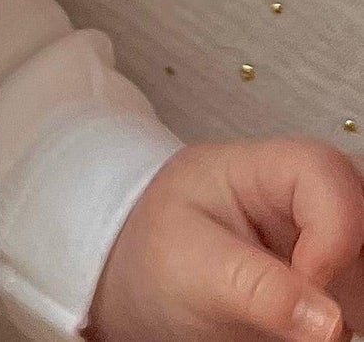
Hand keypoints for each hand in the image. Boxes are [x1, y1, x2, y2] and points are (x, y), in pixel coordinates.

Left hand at [86, 137, 363, 341]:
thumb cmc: (158, 261)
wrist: (150, 291)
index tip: (309, 284)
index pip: (321, 172)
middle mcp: (302, 194)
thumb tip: (331, 324)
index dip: (333, 231)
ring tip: (341, 311)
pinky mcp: (342, 275)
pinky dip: (361, 300)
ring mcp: (327, 234)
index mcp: (255, 169)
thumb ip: (257, 289)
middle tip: (342, 307)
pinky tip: (343, 318)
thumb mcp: (189, 267)